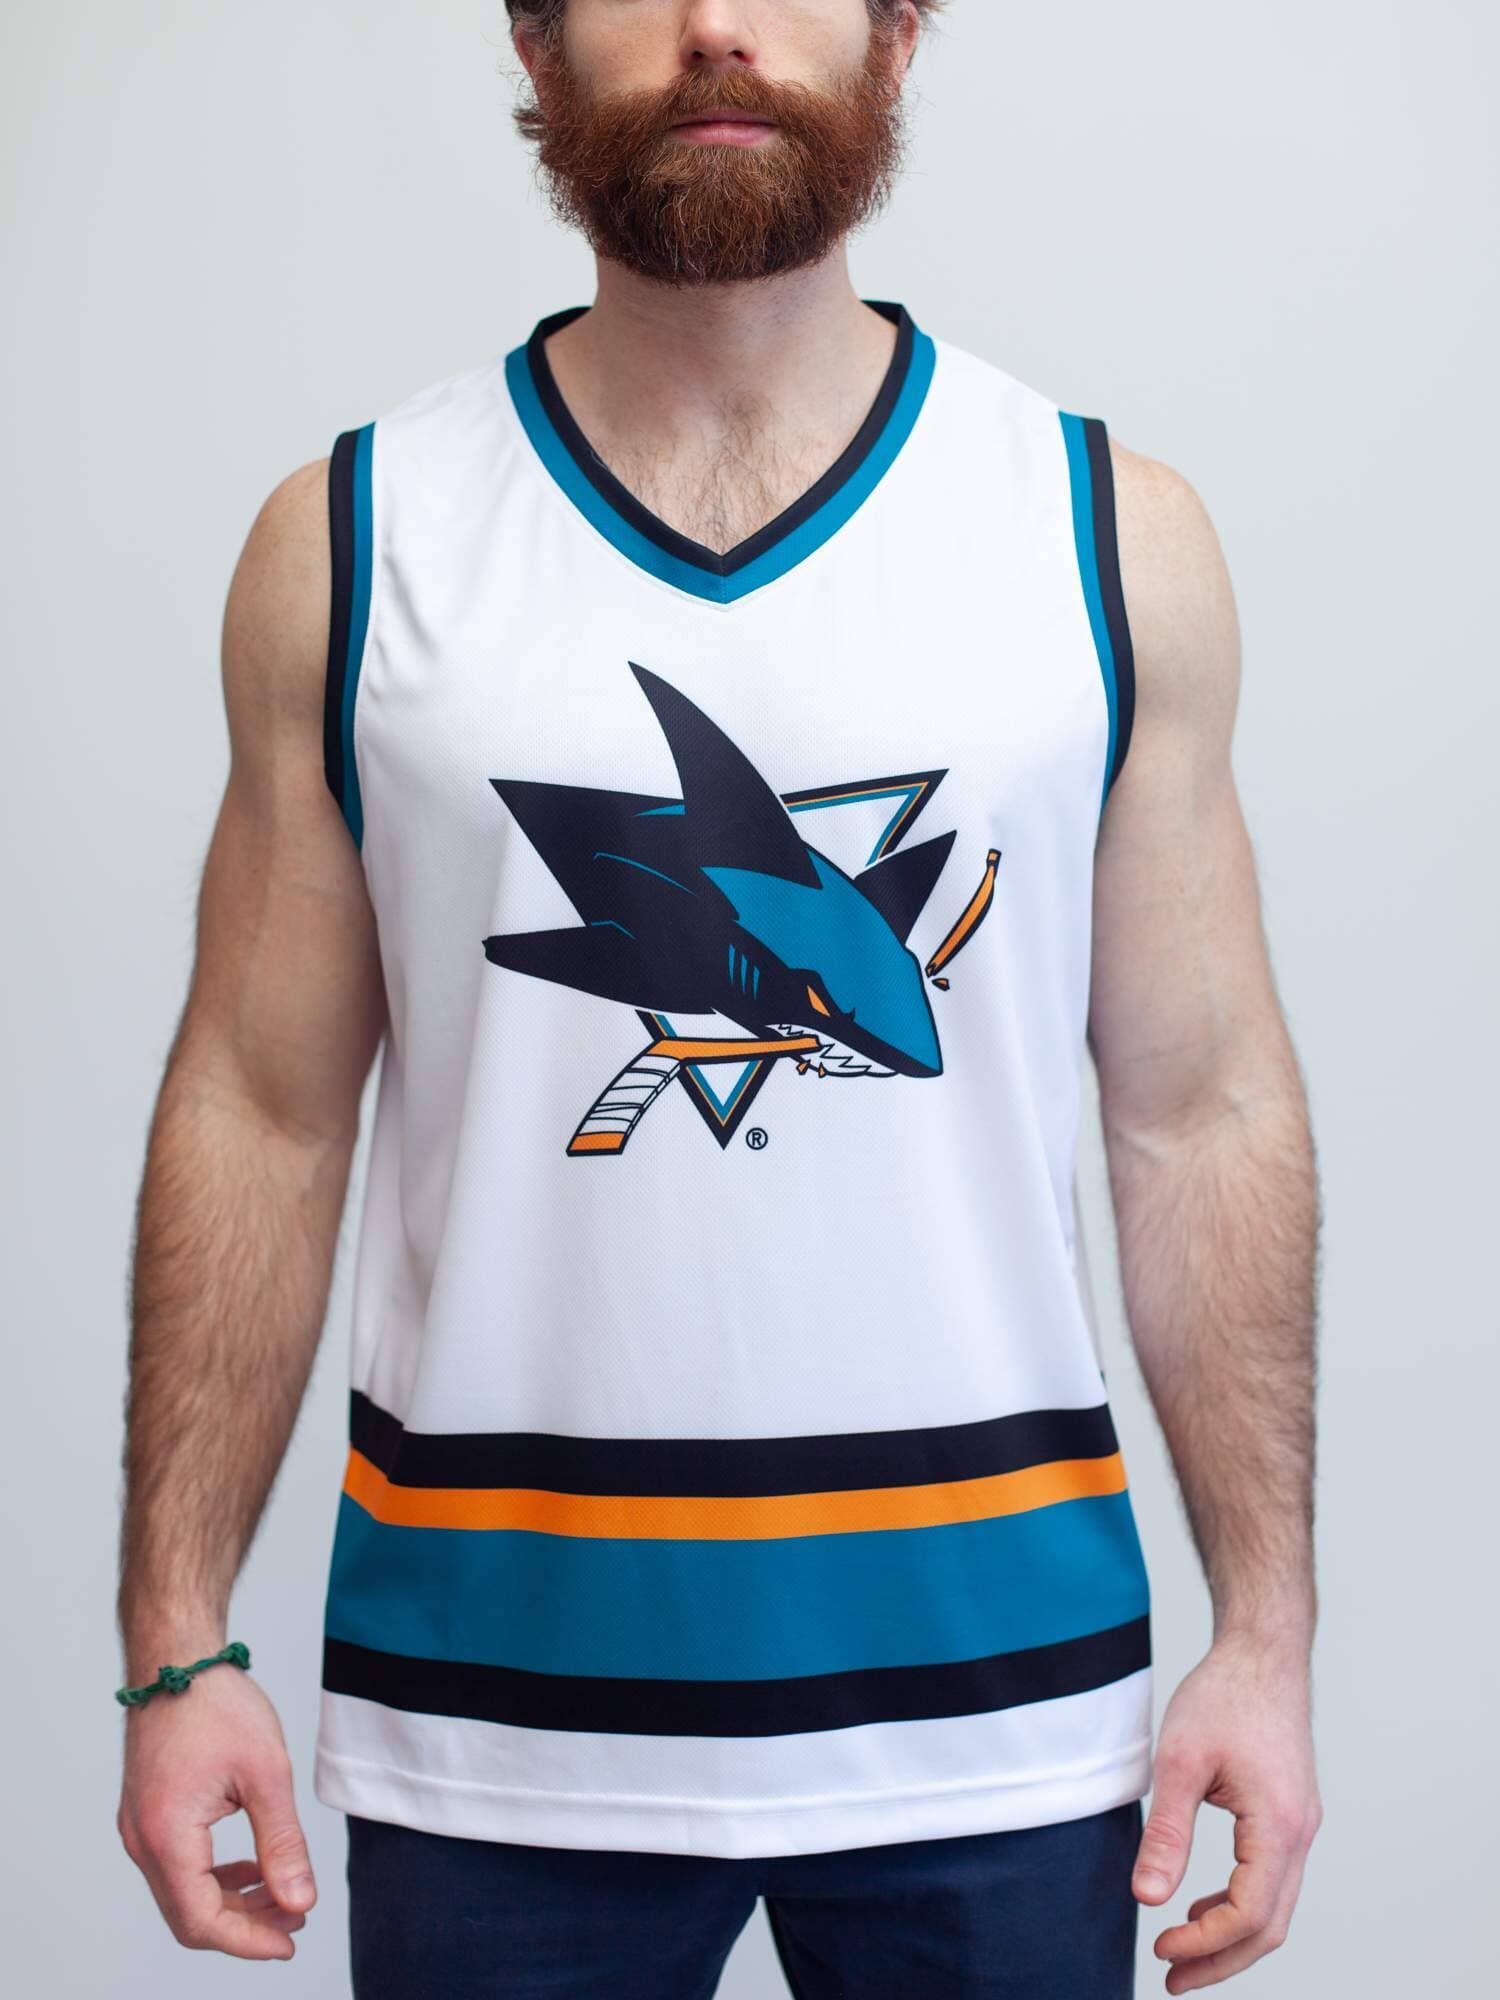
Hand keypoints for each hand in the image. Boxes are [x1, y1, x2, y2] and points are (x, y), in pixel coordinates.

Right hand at [116, 1657, 316, 1959]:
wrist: (177, 1658)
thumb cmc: (217, 1704)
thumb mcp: (266, 1773)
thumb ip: (282, 1843)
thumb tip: (300, 1901)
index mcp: (167, 1834)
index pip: (202, 1919)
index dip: (249, 1940)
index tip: (291, 1940)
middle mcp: (141, 1840)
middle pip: (189, 1914)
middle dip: (245, 1924)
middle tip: (295, 1920)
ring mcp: (139, 1828)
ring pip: (183, 1893)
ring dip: (232, 1902)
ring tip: (283, 1895)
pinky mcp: (147, 1814)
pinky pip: (178, 1866)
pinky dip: (215, 1877)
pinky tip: (252, 1869)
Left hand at [1133, 1634, 1321, 1990]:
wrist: (1263, 1651)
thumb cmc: (1223, 1696)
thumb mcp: (1180, 1761)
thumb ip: (1167, 1833)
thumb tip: (1146, 1898)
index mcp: (1279, 1826)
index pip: (1249, 1915)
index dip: (1204, 1943)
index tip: (1159, 1949)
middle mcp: (1300, 1834)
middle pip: (1269, 1925)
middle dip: (1220, 1959)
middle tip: (1171, 1978)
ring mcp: (1301, 1825)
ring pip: (1274, 1907)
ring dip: (1230, 1936)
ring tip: (1180, 1952)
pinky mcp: (1291, 1814)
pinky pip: (1272, 1879)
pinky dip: (1239, 1904)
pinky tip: (1201, 1904)